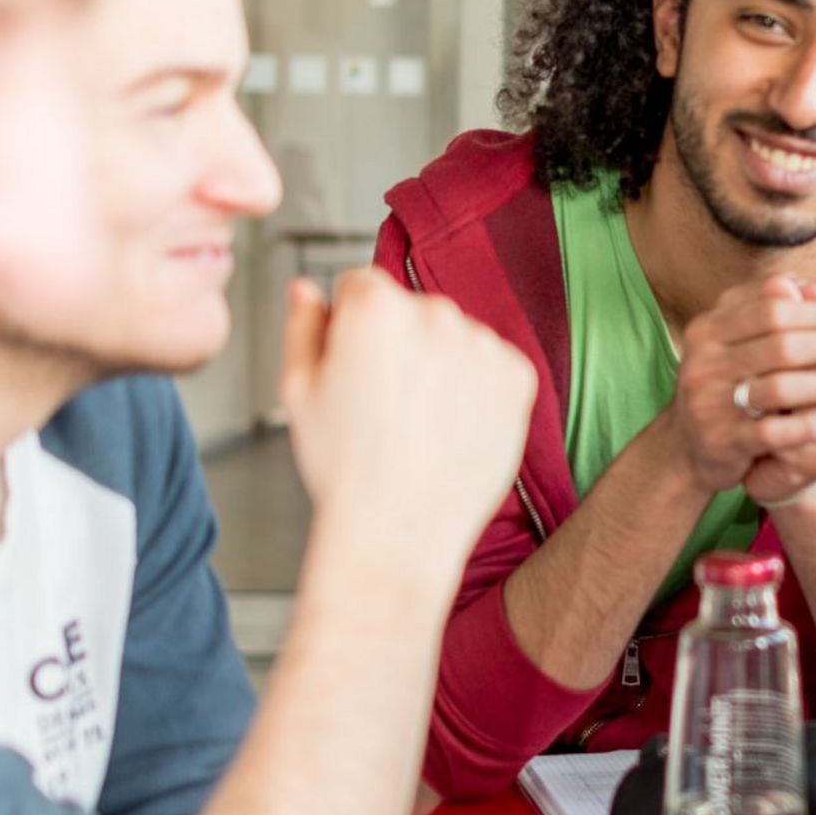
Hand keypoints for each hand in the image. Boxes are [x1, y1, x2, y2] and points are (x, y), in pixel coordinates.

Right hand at [278, 270, 536, 555]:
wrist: (399, 529)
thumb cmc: (345, 467)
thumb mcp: (298, 390)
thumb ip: (302, 327)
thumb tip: (307, 290)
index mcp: (376, 308)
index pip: (361, 285)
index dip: (348, 327)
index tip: (352, 367)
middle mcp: (436, 314)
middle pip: (412, 310)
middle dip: (397, 343)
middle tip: (384, 404)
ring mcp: (483, 345)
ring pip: (455, 338)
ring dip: (440, 364)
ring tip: (419, 422)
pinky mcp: (517, 376)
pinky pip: (492, 366)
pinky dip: (477, 389)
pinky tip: (451, 427)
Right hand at [671, 275, 815, 494]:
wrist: (690, 445)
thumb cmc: (728, 382)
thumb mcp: (741, 341)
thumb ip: (774, 309)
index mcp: (707, 329)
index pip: (770, 309)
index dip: (810, 313)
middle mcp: (702, 363)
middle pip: (780, 346)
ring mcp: (708, 403)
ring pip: (779, 388)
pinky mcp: (721, 441)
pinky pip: (771, 433)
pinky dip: (805, 426)